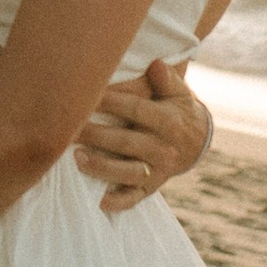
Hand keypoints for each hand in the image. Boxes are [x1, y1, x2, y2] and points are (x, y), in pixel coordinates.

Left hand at [74, 58, 211, 214]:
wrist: (196, 142)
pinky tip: (98, 200)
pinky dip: (117, 202)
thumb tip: (157, 64)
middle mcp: (164, 149)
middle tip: (70, 128)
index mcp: (169, 122)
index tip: (87, 95)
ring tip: (76, 158)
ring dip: (102, 167)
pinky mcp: (151, 188)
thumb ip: (166, 79)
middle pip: (127, 142)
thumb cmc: (176, 109)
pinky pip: (134, 198)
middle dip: (97, 135)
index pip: (137, 110)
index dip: (112, 102)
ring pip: (129, 172)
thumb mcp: (178, 92)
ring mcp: (158, 171)